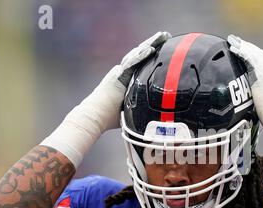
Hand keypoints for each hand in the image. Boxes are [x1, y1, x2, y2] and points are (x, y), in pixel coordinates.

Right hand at [41, 31, 170, 167]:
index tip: (165, 47)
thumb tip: (158, 117)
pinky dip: (140, 56)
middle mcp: (123, 73)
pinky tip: (151, 48)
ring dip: (150, 44)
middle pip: (141, 55)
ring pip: (137, 55)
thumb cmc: (111, 118)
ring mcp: (120, 73)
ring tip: (162, 36)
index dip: (152, 54)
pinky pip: (131, 64)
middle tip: (166, 35)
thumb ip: (142, 107)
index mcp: (127, 79)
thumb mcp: (132, 110)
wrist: (96, 116)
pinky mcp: (117, 75)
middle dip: (154, 44)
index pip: (142, 63)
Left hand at [227, 34, 262, 132]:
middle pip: (260, 56)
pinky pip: (249, 60)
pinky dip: (242, 53)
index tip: (250, 52)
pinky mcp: (260, 76)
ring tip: (233, 41)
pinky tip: (234, 48)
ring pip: (254, 55)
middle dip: (249, 47)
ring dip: (243, 46)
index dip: (257, 57)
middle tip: (239, 41)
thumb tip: (259, 112)